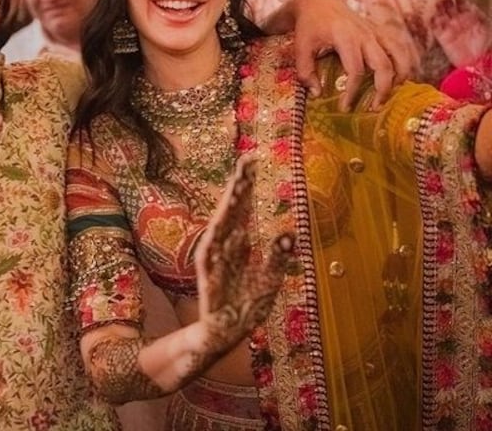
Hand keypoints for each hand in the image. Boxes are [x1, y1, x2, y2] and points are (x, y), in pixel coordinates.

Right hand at [194, 156, 293, 357]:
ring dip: (229, 206)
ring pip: (221, 226)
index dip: (247, 186)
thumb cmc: (245, 306)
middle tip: (247, 160)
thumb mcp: (269, 280)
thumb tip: (288, 232)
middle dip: (238, 186)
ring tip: (239, 184)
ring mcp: (214, 260)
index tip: (253, 161)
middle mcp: (225, 246)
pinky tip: (226, 224)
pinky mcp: (207, 277)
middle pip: (232, 210)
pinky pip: (212, 255)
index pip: (243, 209)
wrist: (225, 335)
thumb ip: (277, 257)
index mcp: (238, 244)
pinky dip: (218, 240)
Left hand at [287, 0, 419, 110]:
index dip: (352, 92)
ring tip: (390, 95)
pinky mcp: (380, 31)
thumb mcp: (300, 48)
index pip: (356, 70)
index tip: (345, 107)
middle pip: (384, 65)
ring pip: (399, 55)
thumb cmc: (308, 28)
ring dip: (400, 77)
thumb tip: (318, 95)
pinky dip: (404, 63)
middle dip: (382, 90)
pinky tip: (399, 80)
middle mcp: (365, 34)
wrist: (319, 2)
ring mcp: (376, 31)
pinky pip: (400, 48)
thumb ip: (306, 72)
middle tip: (374, 108)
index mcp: (345, 37)